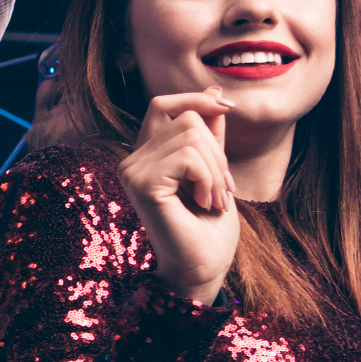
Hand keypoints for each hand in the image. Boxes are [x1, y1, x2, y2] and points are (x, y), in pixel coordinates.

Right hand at [118, 91, 239, 303]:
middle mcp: (132, 160)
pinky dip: (209, 179)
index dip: (196, 100)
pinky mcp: (142, 184)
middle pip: (186, 118)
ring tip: (213, 199)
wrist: (203, 268)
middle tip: (222, 189)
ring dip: (216, 170)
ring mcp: (132, 171)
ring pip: (191, 136)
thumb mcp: (215, 171)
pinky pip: (189, 157)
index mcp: (146, 156)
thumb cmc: (209, 228)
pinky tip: (205, 203)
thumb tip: (213, 93)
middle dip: (217, 152)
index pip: (162, 104)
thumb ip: (210, 136)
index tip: (228, 109)